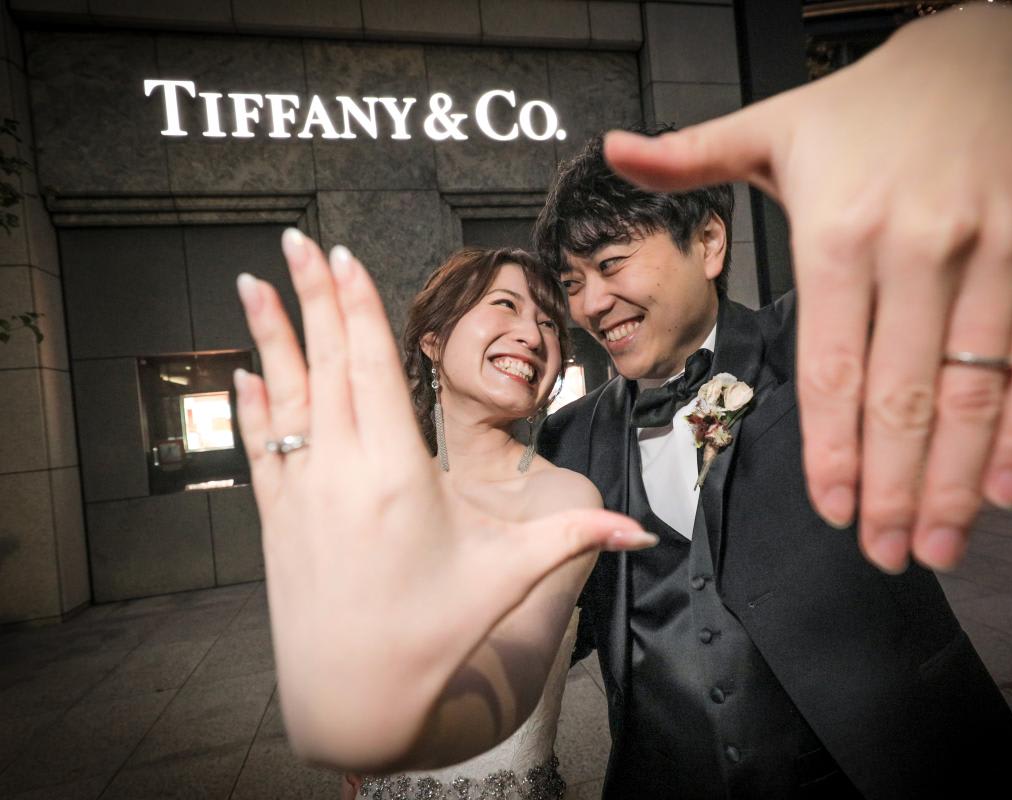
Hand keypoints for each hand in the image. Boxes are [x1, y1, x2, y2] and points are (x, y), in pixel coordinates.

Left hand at [235, 229, 651, 767]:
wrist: (352, 701)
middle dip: (312, 295)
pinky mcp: (277, 521)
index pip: (374, 368)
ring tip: (252, 281)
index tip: (341, 255)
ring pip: (283, 395)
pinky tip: (245, 372)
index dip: (358, 307)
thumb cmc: (430, 637)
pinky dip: (252, 404)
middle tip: (294, 238)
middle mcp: (340, 473)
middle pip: (326, 363)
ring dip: (270, 335)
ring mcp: (301, 494)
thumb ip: (573, 541)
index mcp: (398, 474)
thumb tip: (643, 533)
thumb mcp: (505, 580)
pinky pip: (260, 446)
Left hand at [604, 4, 1011, 572]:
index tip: (832, 512)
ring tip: (935, 546)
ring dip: (955, 485)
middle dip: (892, 491)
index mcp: (842, 230)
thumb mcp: (776, 123)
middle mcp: (920, 248)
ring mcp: (996, 256)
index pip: (830, 368)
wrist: (993, 50)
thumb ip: (692, 154)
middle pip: (902, 398)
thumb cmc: (874, 102)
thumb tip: (613, 149)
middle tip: (883, 555)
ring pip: (974, 395)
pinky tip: (1002, 489)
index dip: (832, 452)